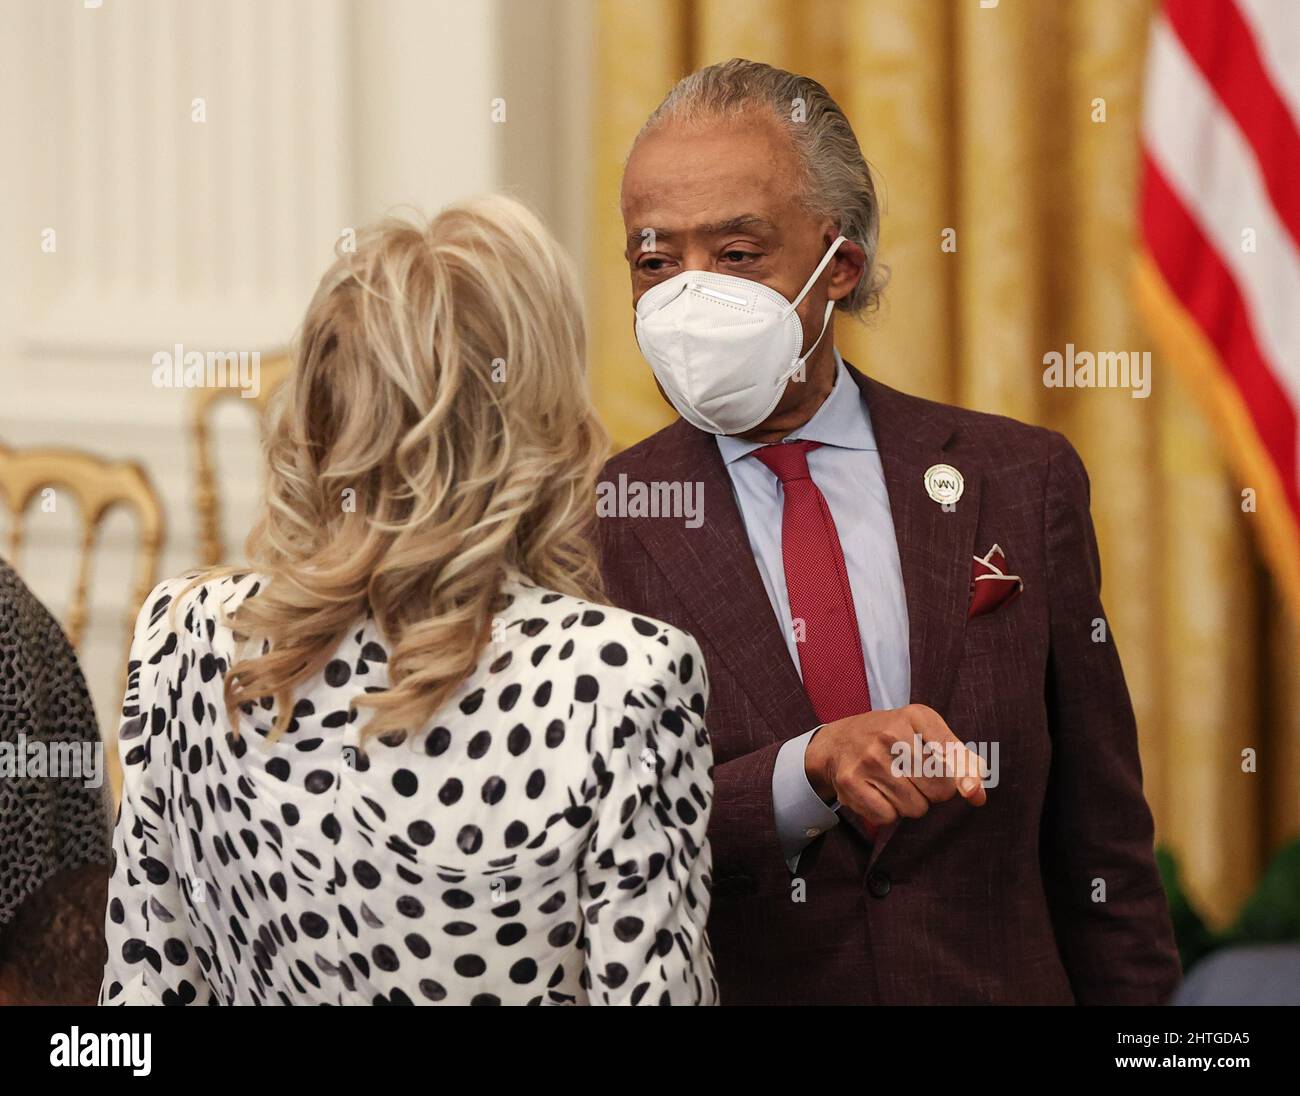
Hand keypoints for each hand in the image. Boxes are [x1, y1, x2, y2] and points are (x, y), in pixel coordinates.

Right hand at [804, 704, 987, 828]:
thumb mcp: (928, 735)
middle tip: (916, 778)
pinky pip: (888, 817)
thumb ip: (961, 762)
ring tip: (895, 784)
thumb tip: (978, 795)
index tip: (962, 785)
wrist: (838, 742)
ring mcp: (869, 758)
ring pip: (915, 808)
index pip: (954, 760)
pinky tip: (878, 793)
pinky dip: (887, 812)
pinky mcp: (851, 782)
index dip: (961, 780)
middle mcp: (891, 734)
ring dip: (910, 804)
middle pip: (939, 790)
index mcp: (916, 716)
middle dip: (933, 792)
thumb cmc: (894, 740)